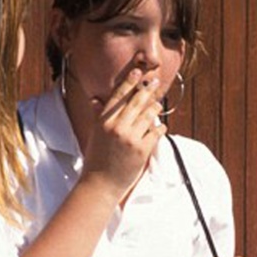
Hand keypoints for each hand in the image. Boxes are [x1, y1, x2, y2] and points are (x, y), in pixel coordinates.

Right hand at [81, 68, 166, 200]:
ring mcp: (130, 138)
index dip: (129, 82)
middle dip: (147, 90)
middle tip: (155, 82)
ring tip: (158, 105)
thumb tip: (95, 100)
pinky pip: (155, 132)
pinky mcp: (141, 150)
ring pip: (148, 115)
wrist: (100, 184)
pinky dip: (160, 128)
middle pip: (135, 102)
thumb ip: (98, 116)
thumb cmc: (96, 159)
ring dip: (155, 108)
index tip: (138, 72)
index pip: (118, 96)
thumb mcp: (94, 135)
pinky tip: (162, 126)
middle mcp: (116, 127)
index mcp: (103, 121)